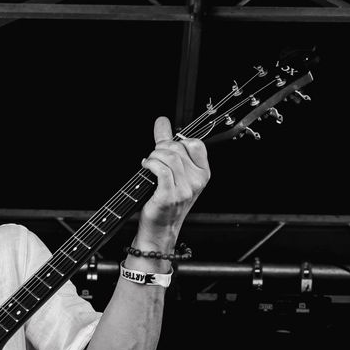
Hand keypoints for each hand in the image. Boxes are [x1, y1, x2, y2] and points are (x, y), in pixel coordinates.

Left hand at [134, 116, 209, 248]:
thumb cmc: (166, 200)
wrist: (161, 228)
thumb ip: (167, 143)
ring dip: (153, 156)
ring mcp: (185, 189)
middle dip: (160, 148)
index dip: (179, 141)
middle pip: (178, 148)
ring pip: (168, 157)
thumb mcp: (173, 170)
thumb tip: (162, 120)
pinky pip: (160, 169)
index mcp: (203, 173)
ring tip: (149, 163)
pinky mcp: (170, 195)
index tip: (167, 148)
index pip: (196, 144)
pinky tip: (146, 167)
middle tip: (153, 157)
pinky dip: (150, 164)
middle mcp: (197, 181)